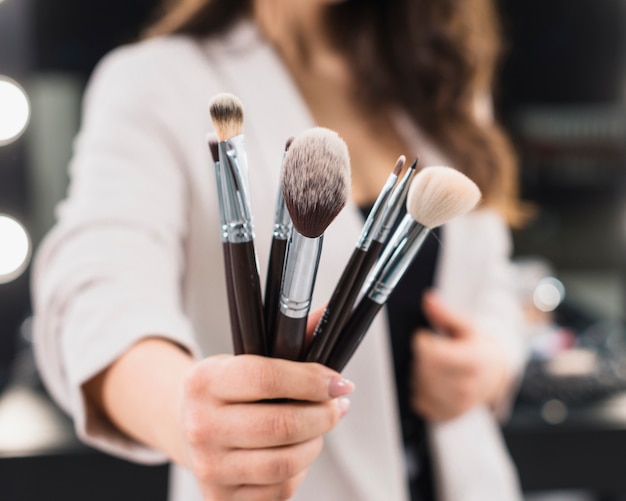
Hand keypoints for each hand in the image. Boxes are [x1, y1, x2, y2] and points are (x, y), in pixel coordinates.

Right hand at [181, 307, 353, 500]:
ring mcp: (209, 467)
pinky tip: (294, 453)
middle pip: (282, 425)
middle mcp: (200, 426)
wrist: (187, 428)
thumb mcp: (245, 359)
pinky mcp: (220, 499)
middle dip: (323, 415)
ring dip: (314, 444)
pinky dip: (297, 471)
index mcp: (204, 381)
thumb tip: (329, 312)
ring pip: (286, 462)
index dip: (311, 380)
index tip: (338, 382)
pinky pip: (279, 490)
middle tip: (336, 405)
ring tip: (317, 428)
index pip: (265, 377)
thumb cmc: (227, 391)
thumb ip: (289, 340)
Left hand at [410, 291, 508, 420]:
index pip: (432, 354)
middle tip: (431, 351)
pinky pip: (419, 402)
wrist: (494, 375)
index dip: (422, 342)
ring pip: (418, 386)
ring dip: (418, 373)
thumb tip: (428, 299)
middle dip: (420, 357)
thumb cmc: (478, 349)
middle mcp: (467, 387)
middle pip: (423, 369)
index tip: (425, 337)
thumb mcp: (466, 327)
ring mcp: (458, 404)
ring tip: (434, 366)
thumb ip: (445, 314)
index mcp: (473, 361)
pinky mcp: (448, 415)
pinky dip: (419, 391)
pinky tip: (432, 381)